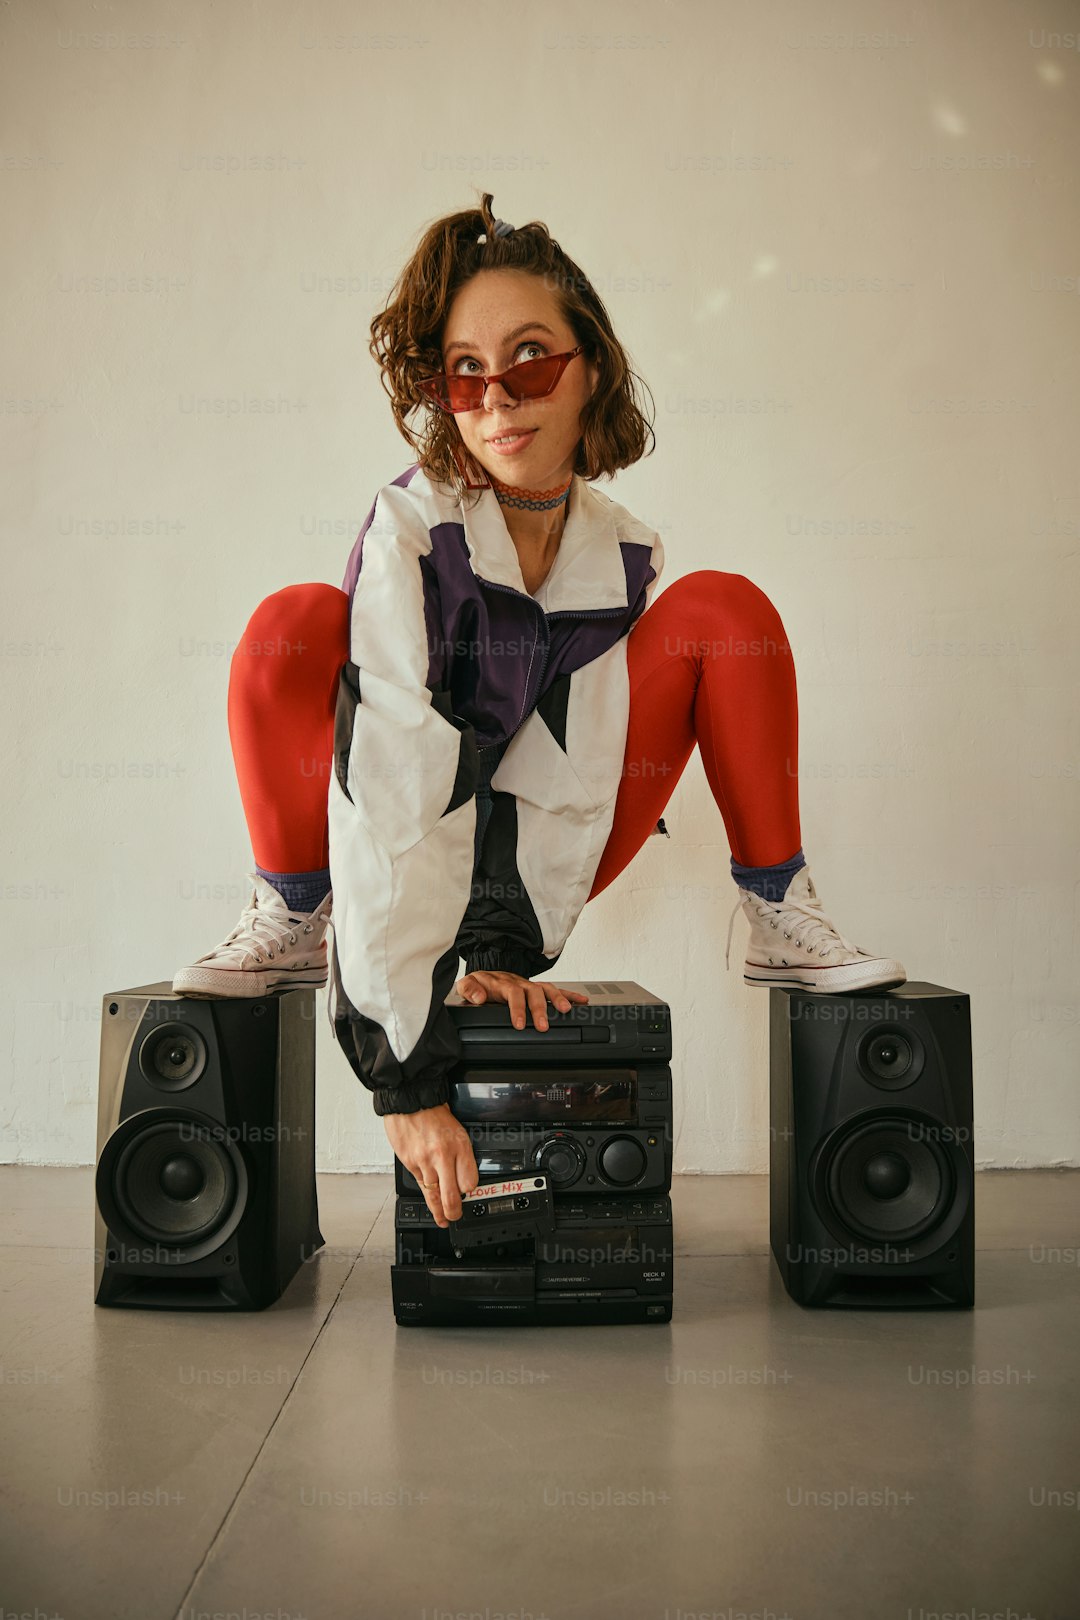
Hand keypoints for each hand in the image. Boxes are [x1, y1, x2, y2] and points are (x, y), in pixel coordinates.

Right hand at [382, 1103, 478, 1227]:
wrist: (410, 1101)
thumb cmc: (433, 1113)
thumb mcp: (457, 1131)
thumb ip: (460, 1154)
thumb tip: (463, 1177)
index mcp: (460, 1145)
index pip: (469, 1182)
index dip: (470, 1192)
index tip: (469, 1195)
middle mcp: (443, 1155)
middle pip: (451, 1197)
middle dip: (454, 1212)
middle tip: (455, 1217)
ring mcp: (425, 1161)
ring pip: (433, 1195)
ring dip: (438, 1211)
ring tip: (442, 1218)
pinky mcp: (410, 1163)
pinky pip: (419, 1184)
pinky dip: (425, 1194)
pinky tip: (428, 1200)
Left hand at [454, 970, 589, 1030]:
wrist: (486, 975)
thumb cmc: (478, 983)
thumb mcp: (467, 984)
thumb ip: (469, 989)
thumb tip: (479, 997)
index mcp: (501, 983)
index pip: (512, 993)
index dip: (517, 1007)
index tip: (520, 1023)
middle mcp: (518, 982)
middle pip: (533, 991)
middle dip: (540, 1008)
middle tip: (543, 1025)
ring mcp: (529, 985)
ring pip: (546, 988)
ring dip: (557, 999)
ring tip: (566, 1010)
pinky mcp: (536, 988)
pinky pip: (554, 989)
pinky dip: (569, 994)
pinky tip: (580, 1001)